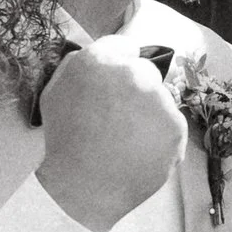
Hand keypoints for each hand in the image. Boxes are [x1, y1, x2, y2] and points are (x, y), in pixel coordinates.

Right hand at [36, 45, 187, 229]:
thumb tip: (102, 55)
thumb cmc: (64, 139)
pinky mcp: (176, 125)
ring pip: (160, 99)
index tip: (115, 82)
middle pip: (145, 72)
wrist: (84, 184)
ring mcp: (159, 99)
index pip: (123, 46)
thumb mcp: (55, 91)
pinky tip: (140, 150)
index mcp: (98, 60)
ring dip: (150, 114)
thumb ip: (79, 65)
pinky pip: (172, 124)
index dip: (119, 65)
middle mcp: (133, 73)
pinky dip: (161, 137)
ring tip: (127, 140)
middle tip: (119, 117)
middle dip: (136, 89)